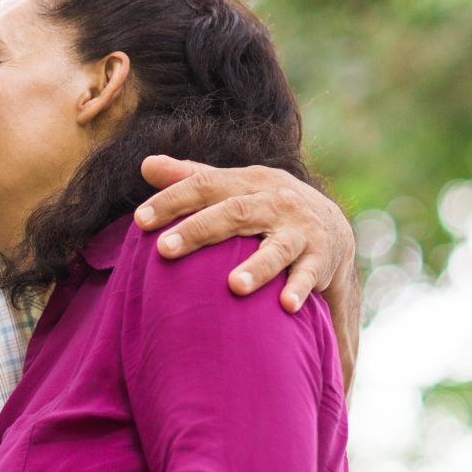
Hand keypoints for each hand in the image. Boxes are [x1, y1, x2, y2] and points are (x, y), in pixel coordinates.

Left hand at [132, 156, 354, 312]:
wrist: (331, 226)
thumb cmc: (265, 206)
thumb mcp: (233, 187)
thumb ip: (191, 177)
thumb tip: (146, 165)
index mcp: (248, 182)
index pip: (205, 184)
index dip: (173, 199)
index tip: (140, 220)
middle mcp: (275, 201)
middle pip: (234, 213)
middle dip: (199, 230)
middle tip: (164, 250)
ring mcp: (300, 230)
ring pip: (277, 247)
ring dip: (257, 267)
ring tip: (233, 286)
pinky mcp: (320, 258)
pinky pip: (309, 275)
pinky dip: (299, 289)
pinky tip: (286, 306)